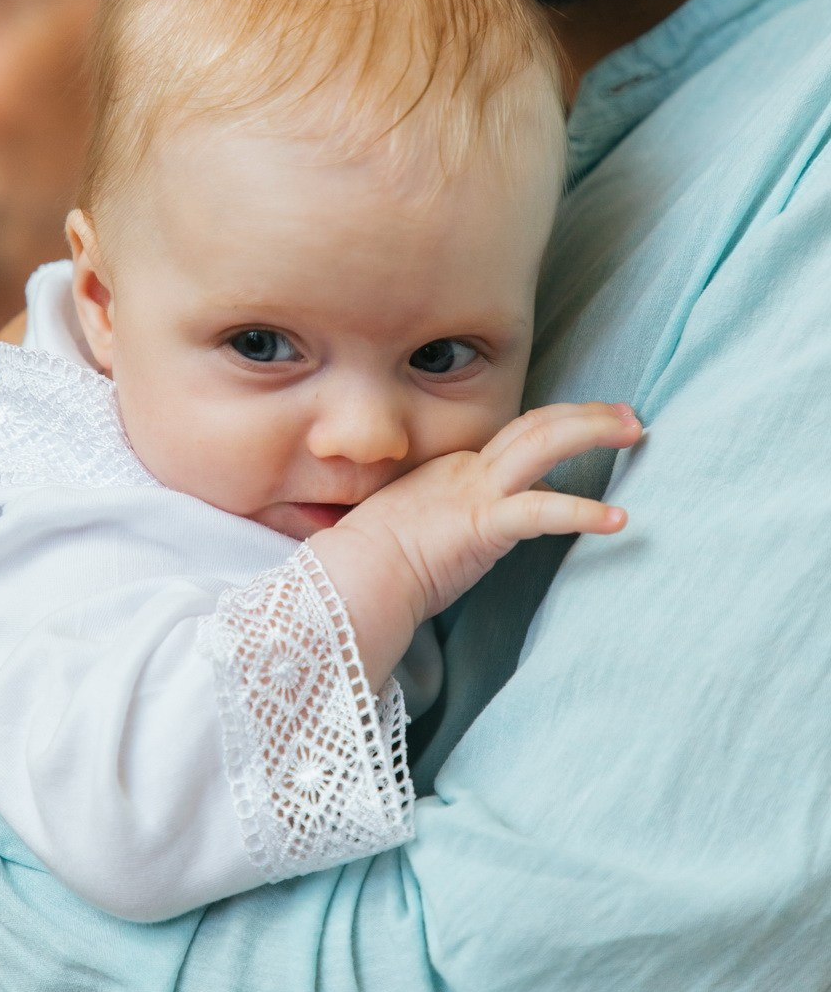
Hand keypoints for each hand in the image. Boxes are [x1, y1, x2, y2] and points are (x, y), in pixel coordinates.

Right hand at [310, 400, 640, 689]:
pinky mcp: (484, 524)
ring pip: (542, 443)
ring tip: (635, 431)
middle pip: (535, 425)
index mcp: (453, 470)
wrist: (355, 577)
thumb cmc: (375, 564)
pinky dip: (584, 512)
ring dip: (592, 432)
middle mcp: (468, 471)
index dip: (557, 432)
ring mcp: (476, 492)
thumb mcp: (422, 532)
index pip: (516, 442)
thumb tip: (488, 534)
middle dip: (585, 415)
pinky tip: (618, 519)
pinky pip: (543, 511)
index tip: (591, 431)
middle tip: (627, 415)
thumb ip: (457, 524)